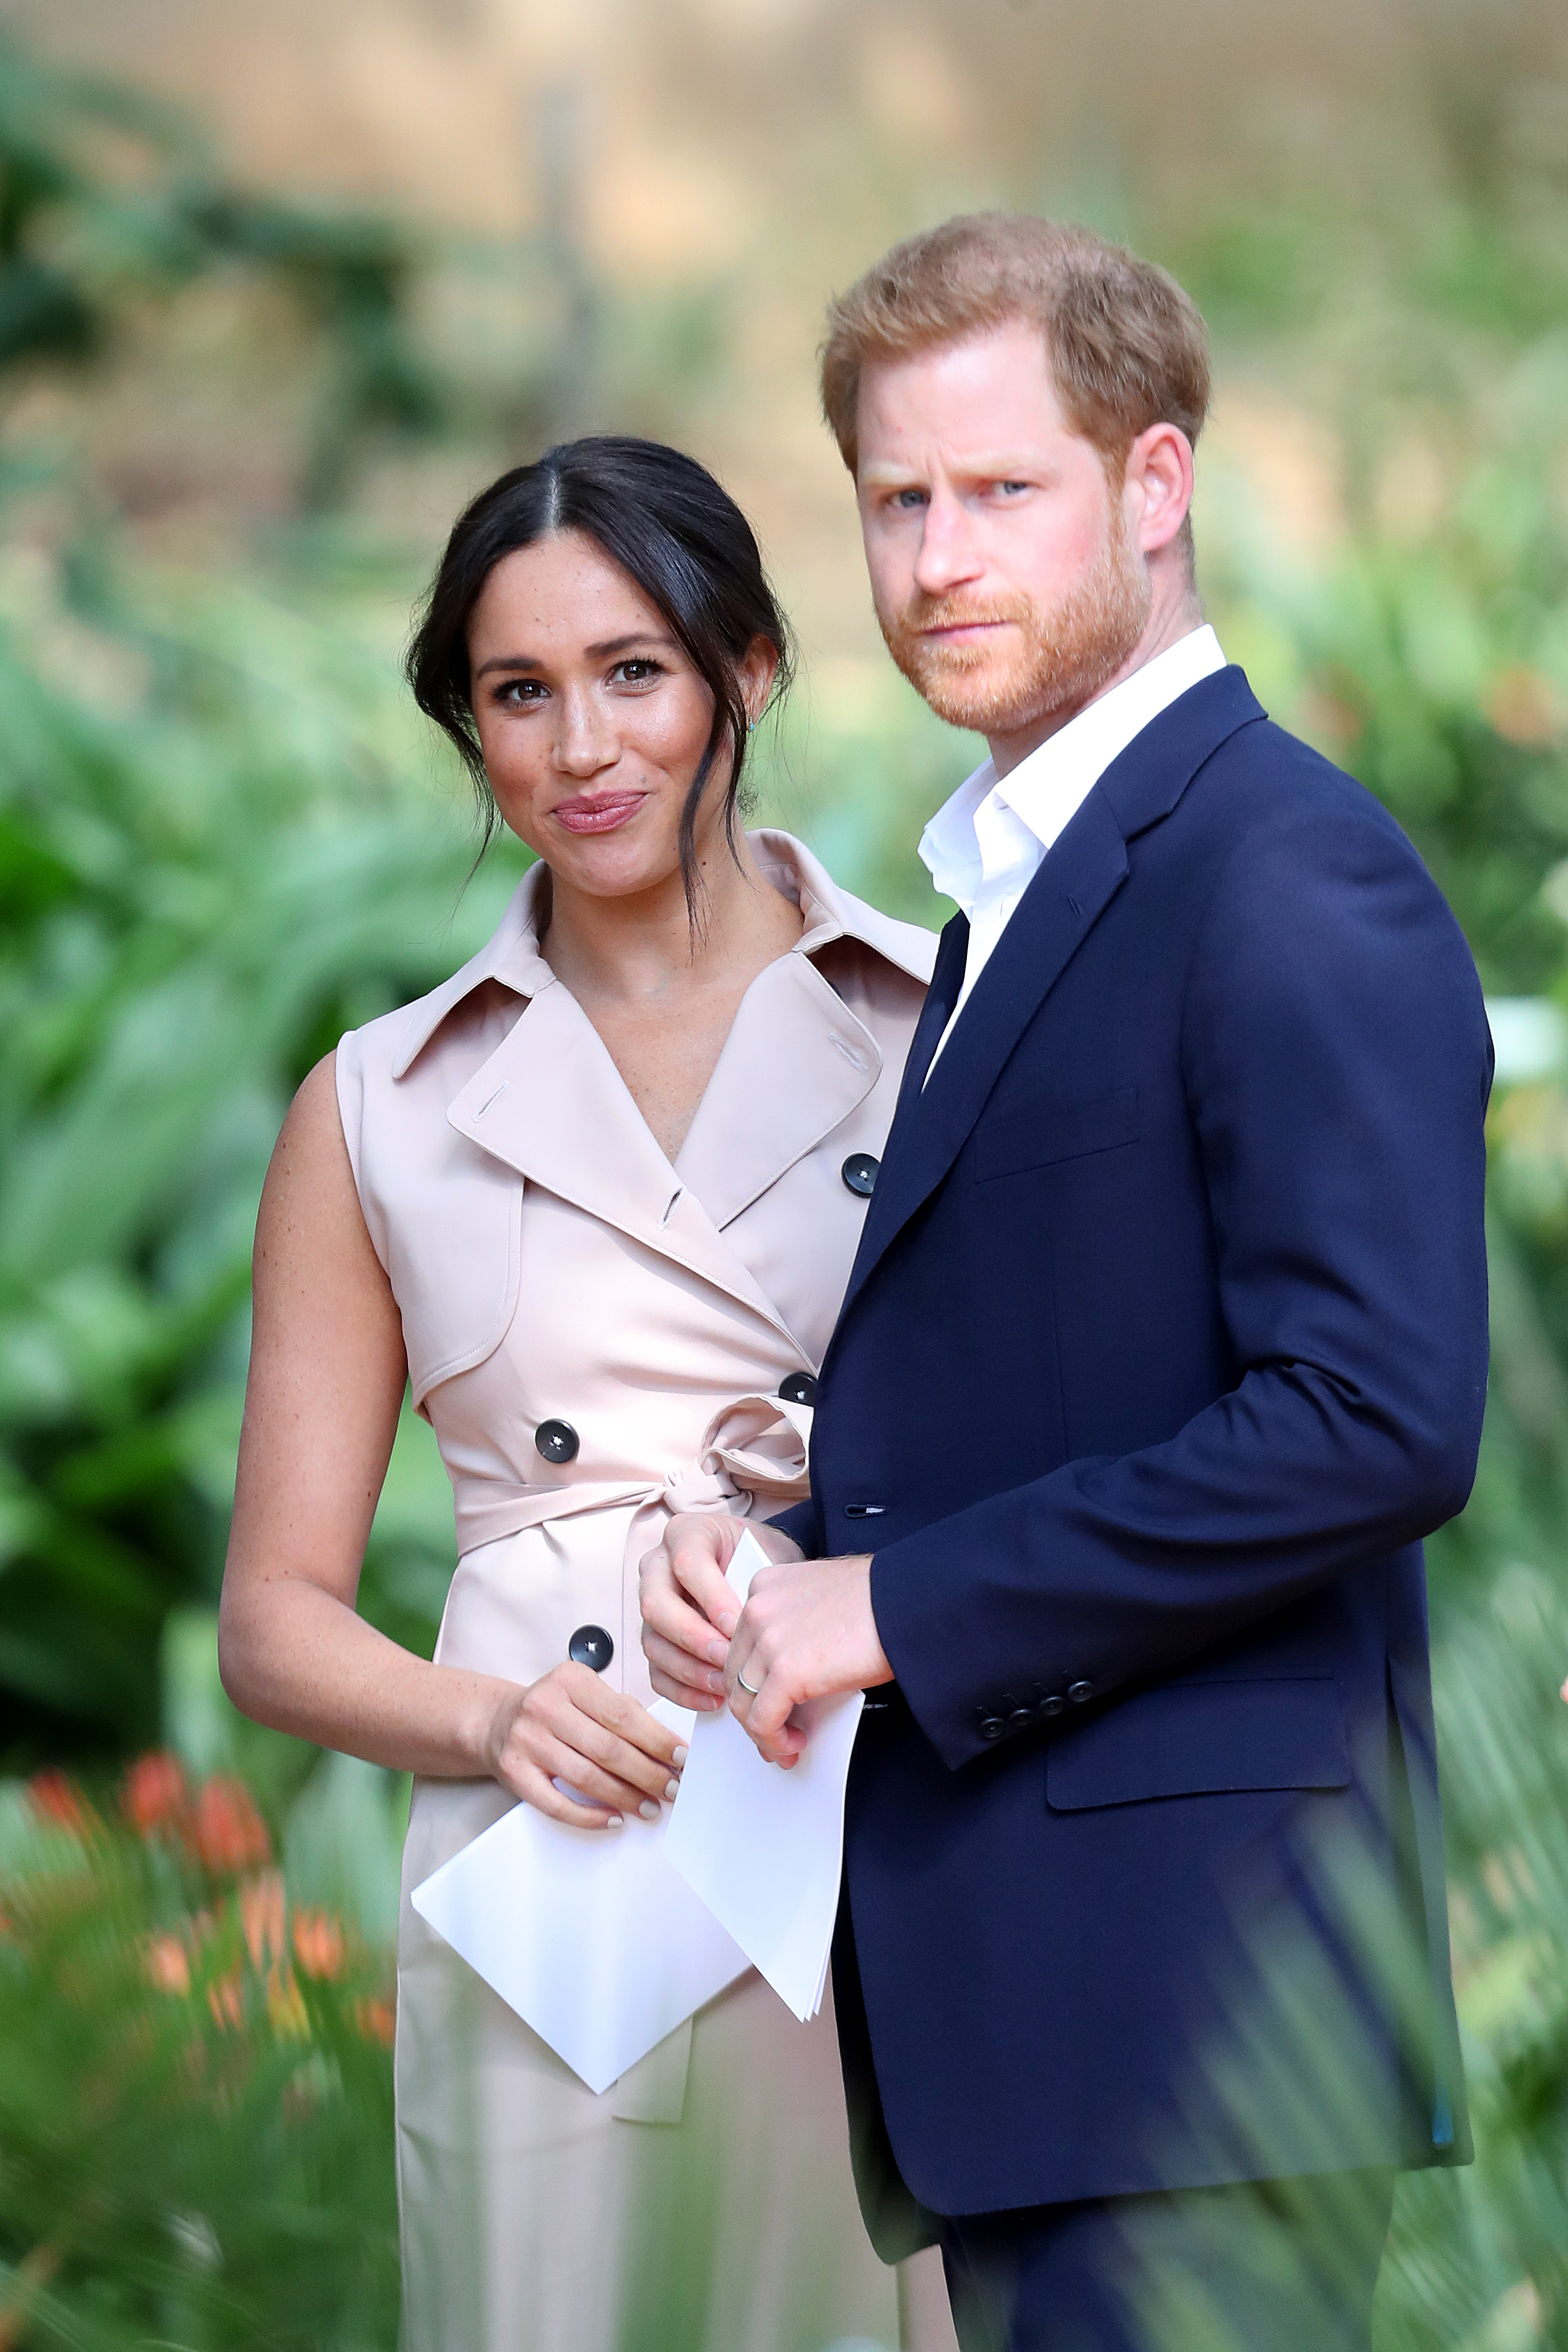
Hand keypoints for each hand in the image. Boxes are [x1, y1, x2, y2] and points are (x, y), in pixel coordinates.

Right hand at [485, 1665, 685, 1829]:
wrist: (496, 1721)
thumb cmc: (552, 1709)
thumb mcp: (584, 1694)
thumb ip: (620, 1712)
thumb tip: (666, 1747)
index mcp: (570, 1680)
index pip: (623, 1715)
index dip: (657, 1741)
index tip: (681, 1758)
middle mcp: (545, 1706)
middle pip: (608, 1748)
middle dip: (647, 1773)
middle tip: (671, 1788)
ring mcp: (527, 1739)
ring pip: (586, 1777)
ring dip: (624, 1797)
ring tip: (649, 1807)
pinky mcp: (514, 1772)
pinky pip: (557, 1803)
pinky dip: (589, 1816)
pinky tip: (613, 1818)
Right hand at [639, 1512, 801, 1710]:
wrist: (759, 1565)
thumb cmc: (762, 1557)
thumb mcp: (768, 1554)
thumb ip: (756, 1582)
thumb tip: (758, 1626)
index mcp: (686, 1534)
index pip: (686, 1563)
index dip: (710, 1596)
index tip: (738, 1623)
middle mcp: (658, 1567)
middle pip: (656, 1605)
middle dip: (693, 1637)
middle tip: (727, 1657)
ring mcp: (651, 1604)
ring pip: (653, 1642)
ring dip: (689, 1669)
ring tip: (726, 1685)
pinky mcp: (655, 1639)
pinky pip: (656, 1671)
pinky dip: (683, 1690)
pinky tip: (714, 1698)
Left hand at [726, 1554, 891, 1766]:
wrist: (911, 1604)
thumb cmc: (882, 1600)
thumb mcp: (821, 1600)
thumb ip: (793, 1626)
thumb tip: (788, 1673)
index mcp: (764, 1586)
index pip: (740, 1643)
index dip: (750, 1679)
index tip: (763, 1700)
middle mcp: (758, 1609)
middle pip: (735, 1673)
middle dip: (752, 1709)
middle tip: (774, 1732)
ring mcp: (768, 1640)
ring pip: (742, 1701)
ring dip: (763, 1732)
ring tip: (787, 1746)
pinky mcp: (786, 1672)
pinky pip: (763, 1721)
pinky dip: (775, 1741)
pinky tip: (795, 1745)